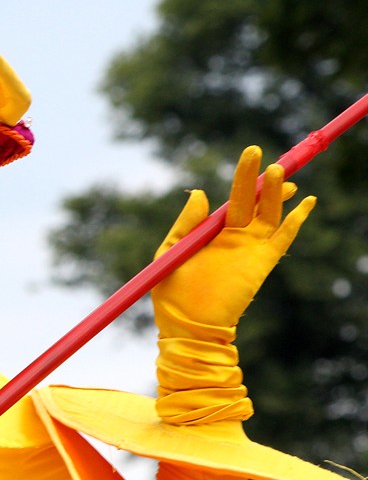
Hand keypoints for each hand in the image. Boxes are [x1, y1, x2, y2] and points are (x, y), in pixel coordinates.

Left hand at [151, 146, 315, 335]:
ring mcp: (250, 249)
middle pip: (253, 200)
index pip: (233, 197)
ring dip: (276, 193)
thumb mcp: (172, 252)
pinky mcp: (262, 264)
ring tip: (279, 171)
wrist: (187, 327)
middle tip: (260, 152)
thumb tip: (200, 192)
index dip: (244, 176)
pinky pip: (283, 238)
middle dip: (260, 176)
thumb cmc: (173, 295)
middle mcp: (234, 237)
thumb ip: (186, 223)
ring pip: (269, 214)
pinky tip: (307, 203)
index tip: (253, 153)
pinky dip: (296, 220)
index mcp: (212, 231)